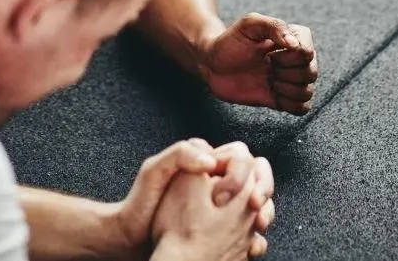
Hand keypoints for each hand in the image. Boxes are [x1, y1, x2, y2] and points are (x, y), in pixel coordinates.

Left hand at [115, 140, 274, 259]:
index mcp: (203, 165)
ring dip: (265, 213)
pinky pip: (248, 230)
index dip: (243, 171)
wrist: (132, 240)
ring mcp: (220, 208)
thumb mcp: (154, 170)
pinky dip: (255, 237)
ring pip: (258, 204)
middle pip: (256, 179)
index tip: (230, 191)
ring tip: (259, 225)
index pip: (239, 155)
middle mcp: (215, 183)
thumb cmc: (139, 204)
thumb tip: (211, 160)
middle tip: (257, 207)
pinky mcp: (221, 230)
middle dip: (264, 190)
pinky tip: (251, 244)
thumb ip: (180, 154)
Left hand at [201, 13, 317, 114]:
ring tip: (269, 82)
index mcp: (292, 39)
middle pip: (311, 73)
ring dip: (288, 90)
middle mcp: (294, 60)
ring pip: (308, 92)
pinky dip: (290, 105)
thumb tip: (295, 45)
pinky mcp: (280, 99)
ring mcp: (287, 80)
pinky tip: (273, 95)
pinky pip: (301, 108)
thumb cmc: (230, 40)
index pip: (308, 52)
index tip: (269, 53)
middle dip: (286, 73)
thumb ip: (274, 26)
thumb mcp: (249, 24)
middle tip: (266, 67)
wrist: (212, 64)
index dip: (291, 57)